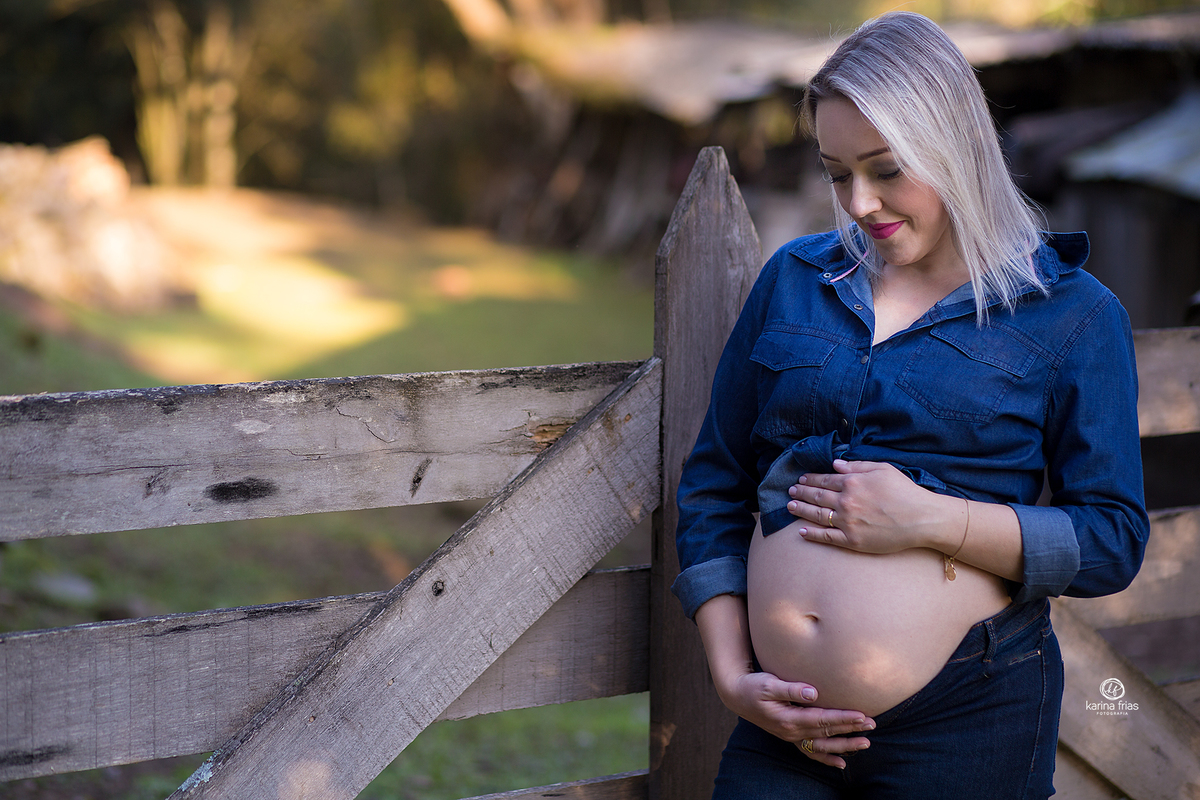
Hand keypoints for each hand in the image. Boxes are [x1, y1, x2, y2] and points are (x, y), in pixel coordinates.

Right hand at [715, 670, 873, 768]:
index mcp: (789, 718)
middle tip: (872, 724)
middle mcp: (792, 731)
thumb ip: (791, 688)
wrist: (737, 695)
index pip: (822, 719)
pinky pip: (811, 751)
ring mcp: (792, 736)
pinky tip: (841, 763)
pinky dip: (826, 758)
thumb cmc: (753, 686)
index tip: (862, 714)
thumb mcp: (768, 683)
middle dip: (850, 729)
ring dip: (845, 745)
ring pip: (823, 745)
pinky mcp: (791, 736)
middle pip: (827, 732)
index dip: (843, 717)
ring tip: (866, 742)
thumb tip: (813, 692)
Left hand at [786, 459, 956, 553]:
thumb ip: (856, 466)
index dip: (810, 479)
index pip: (824, 480)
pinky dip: (812, 534)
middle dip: (801, 493)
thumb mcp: (882, 470)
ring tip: (790, 507)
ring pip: (817, 515)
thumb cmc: (905, 492)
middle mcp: (846, 502)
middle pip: (817, 496)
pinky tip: (801, 531)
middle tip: (791, 491)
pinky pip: (826, 537)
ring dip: (801, 510)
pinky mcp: (852, 540)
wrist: (921, 518)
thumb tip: (835, 465)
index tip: (801, 479)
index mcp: (852, 483)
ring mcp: (847, 522)